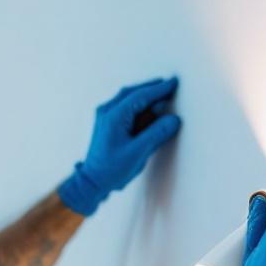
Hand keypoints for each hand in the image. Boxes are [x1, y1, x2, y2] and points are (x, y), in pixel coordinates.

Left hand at [57, 77, 182, 215]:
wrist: (92, 182)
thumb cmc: (111, 170)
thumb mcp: (137, 152)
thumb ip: (156, 134)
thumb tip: (173, 120)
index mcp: (114, 116)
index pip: (141, 96)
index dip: (159, 89)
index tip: (174, 83)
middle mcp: (107, 111)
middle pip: (134, 93)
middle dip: (153, 89)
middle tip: (171, 86)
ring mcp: (105, 116)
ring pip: (129, 99)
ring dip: (146, 97)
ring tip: (163, 96)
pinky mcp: (107, 123)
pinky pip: (125, 107)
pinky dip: (139, 106)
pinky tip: (149, 109)